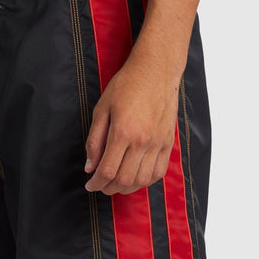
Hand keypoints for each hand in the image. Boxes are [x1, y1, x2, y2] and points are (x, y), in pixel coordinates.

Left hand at [84, 56, 180, 194]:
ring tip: (116, 184)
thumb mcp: (102, 109)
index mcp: (123, 132)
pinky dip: (145, 181)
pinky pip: (158, 172)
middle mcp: (142, 141)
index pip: (107, 170)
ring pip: (141, 180)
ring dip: (126, 188)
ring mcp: (157, 143)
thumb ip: (94, 140)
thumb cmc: (127, 85)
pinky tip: (135, 178)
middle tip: (100, 185)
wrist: (156, 70)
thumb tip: (90, 167)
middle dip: (108, 188)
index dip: (96, 183)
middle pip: (124, 180)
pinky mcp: (167, 142)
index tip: (90, 185)